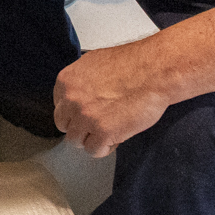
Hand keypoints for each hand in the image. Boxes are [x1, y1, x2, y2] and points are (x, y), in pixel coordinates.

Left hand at [52, 42, 170, 157]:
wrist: (155, 71)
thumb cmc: (133, 65)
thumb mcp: (94, 64)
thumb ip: (80, 82)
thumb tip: (77, 95)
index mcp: (66, 81)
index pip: (60, 107)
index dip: (76, 113)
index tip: (88, 113)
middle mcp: (71, 99)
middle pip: (65, 125)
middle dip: (80, 127)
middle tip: (99, 123)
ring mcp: (85, 117)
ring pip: (76, 141)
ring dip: (92, 138)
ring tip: (111, 130)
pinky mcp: (102, 132)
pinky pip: (94, 150)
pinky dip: (106, 147)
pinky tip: (117, 136)